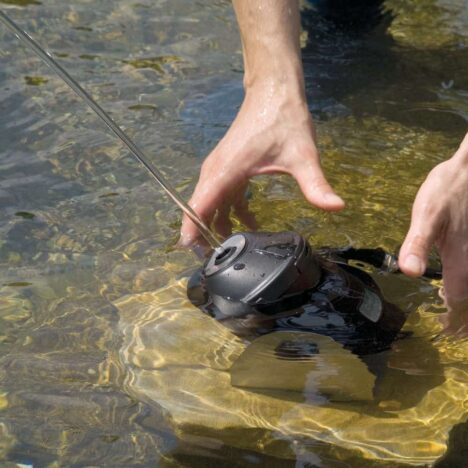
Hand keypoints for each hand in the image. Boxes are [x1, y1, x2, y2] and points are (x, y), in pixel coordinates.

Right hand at [179, 87, 344, 245]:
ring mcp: (219, 169)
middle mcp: (216, 172)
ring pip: (208, 204)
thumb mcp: (302, 155)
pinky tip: (249, 224)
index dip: (191, 232)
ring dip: (216, 226)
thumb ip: (315, 184)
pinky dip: (228, 213)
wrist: (273, 90)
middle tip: (215, 264)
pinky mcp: (227, 167)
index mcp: (226, 172)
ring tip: (232, 251)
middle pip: (198, 210)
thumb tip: (337, 207)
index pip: (198, 207)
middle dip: (203, 236)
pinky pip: (220, 196)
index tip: (193, 255)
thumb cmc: (283, 118)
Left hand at [399, 133, 467, 314]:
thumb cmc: (450, 189)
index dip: (451, 316)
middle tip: (453, 325)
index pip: (457, 298)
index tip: (445, 329)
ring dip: (466, 293)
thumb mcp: (427, 215)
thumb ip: (417, 244)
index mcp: (462, 258)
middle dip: (463, 311)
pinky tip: (461, 275)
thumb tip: (408, 272)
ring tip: (456, 304)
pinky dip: (467, 278)